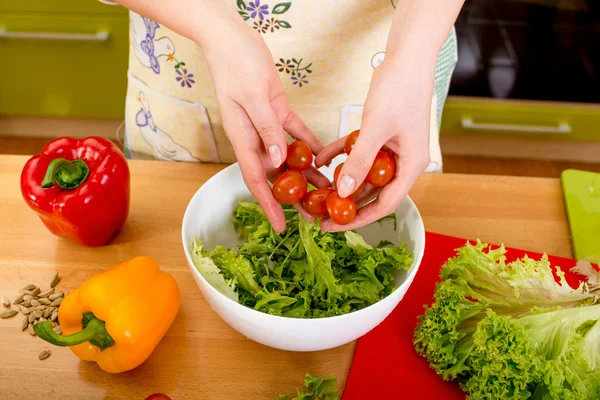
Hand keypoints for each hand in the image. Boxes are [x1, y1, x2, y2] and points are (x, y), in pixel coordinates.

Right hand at [201, 15, 328, 232]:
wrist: (232, 37)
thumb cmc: (236, 64)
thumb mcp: (253, 97)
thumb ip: (267, 130)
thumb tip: (278, 161)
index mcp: (242, 137)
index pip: (255, 179)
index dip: (269, 205)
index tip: (281, 226)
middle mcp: (253, 136)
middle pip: (274, 173)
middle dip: (293, 194)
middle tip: (314, 212)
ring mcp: (265, 124)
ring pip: (287, 156)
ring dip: (306, 172)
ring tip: (326, 188)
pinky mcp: (277, 110)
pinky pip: (295, 133)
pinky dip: (308, 144)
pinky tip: (324, 155)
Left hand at [315, 57, 433, 231]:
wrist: (406, 58)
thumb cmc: (399, 90)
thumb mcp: (375, 128)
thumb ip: (359, 162)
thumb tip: (343, 192)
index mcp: (411, 166)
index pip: (385, 203)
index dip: (360, 219)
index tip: (335, 227)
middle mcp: (402, 162)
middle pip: (372, 192)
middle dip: (345, 203)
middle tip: (320, 214)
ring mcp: (391, 149)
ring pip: (363, 173)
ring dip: (340, 181)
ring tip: (316, 192)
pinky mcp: (379, 136)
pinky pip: (357, 152)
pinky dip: (340, 155)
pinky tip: (320, 159)